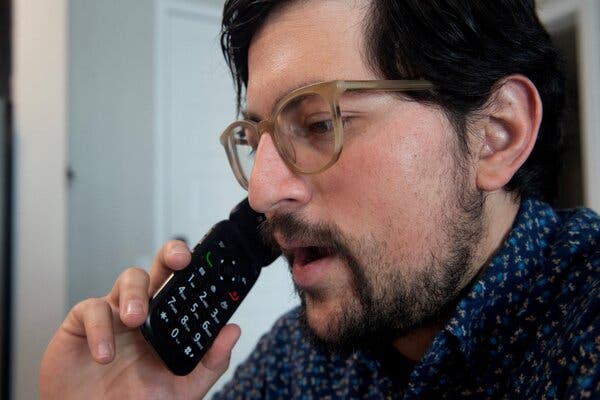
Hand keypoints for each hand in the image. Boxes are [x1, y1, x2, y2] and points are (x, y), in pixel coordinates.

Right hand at [39, 240, 240, 399]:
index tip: (212, 263)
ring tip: (136, 319)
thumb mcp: (183, 389)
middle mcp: (146, 310)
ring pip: (129, 278)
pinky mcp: (82, 323)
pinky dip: (100, 328)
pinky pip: (91, 309)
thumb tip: (233, 332)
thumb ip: (210, 362)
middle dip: (172, 254)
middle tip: (181, 260)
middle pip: (161, 268)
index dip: (199, 270)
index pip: (187, 286)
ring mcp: (115, 314)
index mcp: (171, 321)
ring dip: (136, 294)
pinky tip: (105, 354)